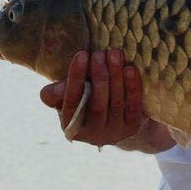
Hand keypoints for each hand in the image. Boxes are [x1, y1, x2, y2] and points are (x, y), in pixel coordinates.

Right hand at [39, 49, 155, 148]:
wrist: (118, 118)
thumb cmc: (85, 101)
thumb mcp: (66, 97)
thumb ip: (56, 93)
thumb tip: (58, 89)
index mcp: (71, 127)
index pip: (72, 102)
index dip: (76, 78)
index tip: (81, 55)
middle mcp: (93, 135)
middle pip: (97, 104)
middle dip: (99, 76)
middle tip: (99, 54)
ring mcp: (115, 133)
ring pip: (116, 103)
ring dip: (116, 76)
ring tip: (115, 54)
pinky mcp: (133, 128)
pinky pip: (133, 105)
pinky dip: (132, 86)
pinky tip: (130, 69)